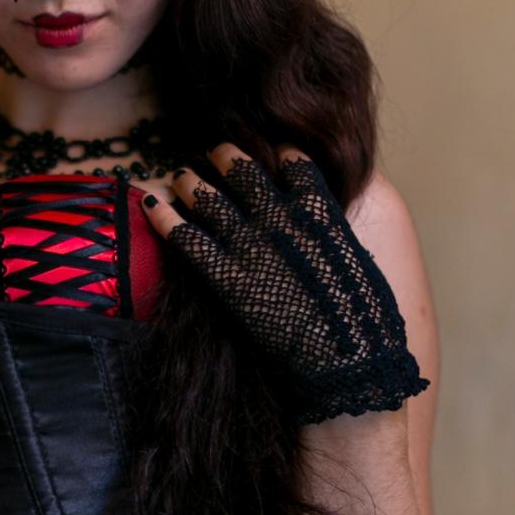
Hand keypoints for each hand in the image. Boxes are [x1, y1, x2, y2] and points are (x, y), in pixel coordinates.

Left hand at [142, 141, 430, 424]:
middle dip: (226, 156)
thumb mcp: (358, 265)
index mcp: (319, 210)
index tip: (271, 152)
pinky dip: (164, 216)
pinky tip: (150, 202)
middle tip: (215, 153)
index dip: (279, 153)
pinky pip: (185, 237)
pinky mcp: (225, 278)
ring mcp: (250, 246)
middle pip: (243, 169)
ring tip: (181, 174)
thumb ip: (334, 239)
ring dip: (191, 181)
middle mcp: (281, 217)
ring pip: (208, 195)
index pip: (294, 161)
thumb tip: (328, 235)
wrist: (347, 362)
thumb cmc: (364, 323)